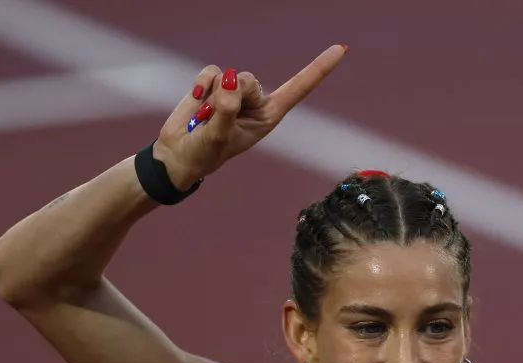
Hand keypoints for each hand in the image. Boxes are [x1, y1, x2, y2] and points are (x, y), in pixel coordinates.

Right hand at [152, 45, 347, 189]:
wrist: (180, 153)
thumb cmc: (205, 153)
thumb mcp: (219, 137)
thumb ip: (226, 110)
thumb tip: (230, 79)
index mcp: (269, 116)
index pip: (299, 88)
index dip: (319, 68)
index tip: (342, 48)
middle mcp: (255, 101)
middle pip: (250, 80)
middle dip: (231, 96)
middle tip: (218, 119)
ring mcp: (235, 91)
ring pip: (229, 74)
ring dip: (214, 96)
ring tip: (207, 117)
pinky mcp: (215, 83)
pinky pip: (212, 71)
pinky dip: (202, 84)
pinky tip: (197, 99)